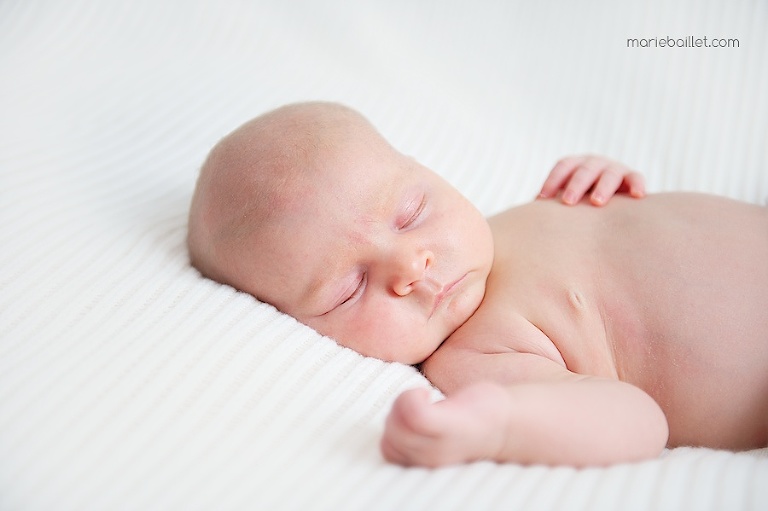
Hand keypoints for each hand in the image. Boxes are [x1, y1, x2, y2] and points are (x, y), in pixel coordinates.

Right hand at [380, 383, 507, 466]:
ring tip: (422, 398)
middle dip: (394, 417)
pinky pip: (413, 414)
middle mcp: (430, 461)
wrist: (509, 421)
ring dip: (401, 405)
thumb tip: (391, 419)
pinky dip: (411, 398)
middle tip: (417, 405)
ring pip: (396, 428)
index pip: (387, 453)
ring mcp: (440, 446)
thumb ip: (413, 432)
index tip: (409, 417)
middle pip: (388, 442)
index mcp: (424, 463)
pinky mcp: (451, 427)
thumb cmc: (470, 424)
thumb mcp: (437, 435)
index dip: (391, 429)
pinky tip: (425, 392)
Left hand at [538, 155, 644, 205]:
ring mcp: (614, 169)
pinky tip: (638, 195)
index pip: (562, 167)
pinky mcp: (631, 178)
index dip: (552, 180)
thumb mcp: (564, 200)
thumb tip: (527, 220)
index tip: (542, 198)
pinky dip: (637, 184)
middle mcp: (594, 163)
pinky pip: (636, 178)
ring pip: (609, 173)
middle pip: (584, 170)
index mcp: (574, 165)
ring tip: (596, 202)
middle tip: (568, 202)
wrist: (610, 200)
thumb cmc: (577, 203)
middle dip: (575, 185)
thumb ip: (550, 206)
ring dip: (603, 186)